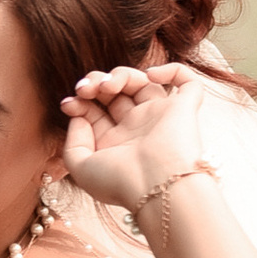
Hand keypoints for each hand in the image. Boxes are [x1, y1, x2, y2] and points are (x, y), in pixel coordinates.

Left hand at [60, 61, 215, 213]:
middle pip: (116, 93)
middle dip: (96, 82)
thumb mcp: (81, 167)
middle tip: (85, 88)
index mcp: (116, 142)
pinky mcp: (184, 109)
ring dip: (120, 74)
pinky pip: (188, 82)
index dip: (79, 101)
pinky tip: (150, 74)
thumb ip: (73, 142)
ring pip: (143, 82)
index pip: (95, 111)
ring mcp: (160, 116)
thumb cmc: (120, 183)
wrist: (158, 187)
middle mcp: (138, 128)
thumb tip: (80, 117)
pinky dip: (172, 70)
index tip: (68, 104)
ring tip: (108, 86)